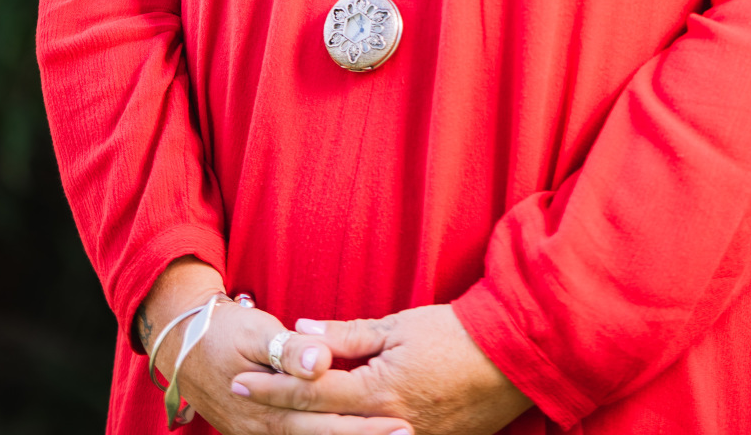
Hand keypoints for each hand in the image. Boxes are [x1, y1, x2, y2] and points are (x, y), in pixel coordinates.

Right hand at [137, 259, 411, 433]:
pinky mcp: (260, 432)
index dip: (363, 427)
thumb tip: (321, 361)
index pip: (325, 423)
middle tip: (408, 433)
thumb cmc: (223, 331)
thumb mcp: (256, 331)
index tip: (400, 422)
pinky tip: (353, 432)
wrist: (181, 345)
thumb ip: (289, 350)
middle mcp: (265, 431)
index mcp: (268, 408)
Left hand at [231, 304, 531, 434]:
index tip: (238, 382)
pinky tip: (331, 428)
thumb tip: (304, 330)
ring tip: (276, 420)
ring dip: (308, 429)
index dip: (272, 387)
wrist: (511, 358)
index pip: (310, 392)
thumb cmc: (455, 334)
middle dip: (277, 413)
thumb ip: (348, 333)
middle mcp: (386, 426)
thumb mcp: (399, 325)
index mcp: (376, 392)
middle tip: (239, 401)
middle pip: (318, 426)